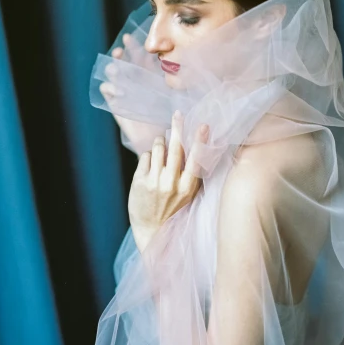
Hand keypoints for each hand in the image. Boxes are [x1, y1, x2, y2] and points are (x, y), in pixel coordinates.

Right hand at [100, 32, 164, 152]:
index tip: (130, 38)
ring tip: (116, 69)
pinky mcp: (114, 102)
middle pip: (123, 60)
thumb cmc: (168, 115)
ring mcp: (122, 89)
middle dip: (120, 54)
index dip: (133, 46)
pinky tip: (119, 91)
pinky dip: (109, 87)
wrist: (157, 136)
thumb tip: (179, 62)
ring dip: (112, 68)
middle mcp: (133, 79)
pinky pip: (105, 90)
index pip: (138, 55)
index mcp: (147, 74)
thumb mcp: (173, 94)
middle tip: (121, 51)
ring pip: (112, 72)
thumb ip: (173, 79)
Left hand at [128, 111, 208, 251]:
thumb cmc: (172, 209)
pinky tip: (151, 167)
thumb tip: (190, 145)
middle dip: (177, 127)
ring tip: (161, 149)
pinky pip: (146, 156)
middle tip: (178, 114)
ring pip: (158, 147)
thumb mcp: (187, 194)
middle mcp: (172, 183)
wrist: (152, 230)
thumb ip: (190, 173)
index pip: (196, 159)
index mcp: (188, 187)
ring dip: (160, 144)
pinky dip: (149, 157)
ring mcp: (155, 181)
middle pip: (176, 147)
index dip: (200, 140)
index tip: (203, 125)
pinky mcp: (139, 181)